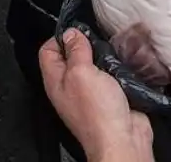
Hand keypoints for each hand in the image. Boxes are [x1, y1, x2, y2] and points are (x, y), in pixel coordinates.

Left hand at [39, 29, 153, 160]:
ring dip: (103, 56)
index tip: (77, 31)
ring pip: (93, 64)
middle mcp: (70, 86)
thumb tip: (71, 33)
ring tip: (110, 51)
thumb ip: (76, 51)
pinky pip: (110, 75)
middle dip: (84, 44)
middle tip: (95, 40)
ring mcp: (89, 92)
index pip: (48, 50)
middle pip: (71, 55)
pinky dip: (117, 68)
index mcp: (56, 81)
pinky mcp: (109, 96)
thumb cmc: (98, 113)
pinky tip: (122, 64)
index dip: (60, 37)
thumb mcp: (82, 72)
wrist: (122, 139)